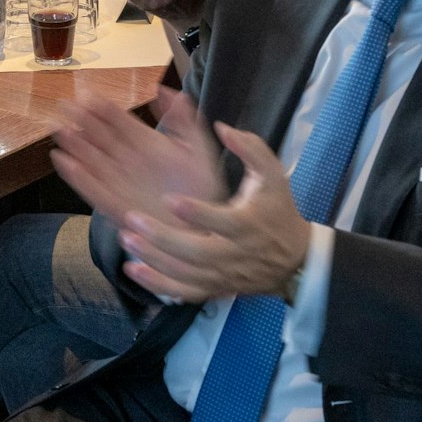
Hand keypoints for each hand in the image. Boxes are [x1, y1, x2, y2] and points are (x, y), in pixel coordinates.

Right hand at [50, 90, 225, 231]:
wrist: (204, 226)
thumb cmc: (202, 186)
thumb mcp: (198, 149)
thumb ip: (185, 121)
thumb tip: (171, 90)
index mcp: (145, 143)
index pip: (118, 120)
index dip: (103, 107)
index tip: (87, 93)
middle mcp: (127, 160)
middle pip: (99, 136)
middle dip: (81, 120)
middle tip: (65, 105)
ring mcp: (118, 182)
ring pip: (90, 159)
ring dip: (73, 145)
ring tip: (58, 130)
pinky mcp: (113, 205)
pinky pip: (90, 188)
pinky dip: (76, 176)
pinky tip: (62, 161)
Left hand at [112, 124, 311, 303]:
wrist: (294, 259)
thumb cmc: (277, 210)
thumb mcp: (272, 175)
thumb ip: (251, 148)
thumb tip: (224, 128)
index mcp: (247, 225)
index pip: (221, 221)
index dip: (196, 213)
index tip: (171, 199)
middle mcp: (234, 254)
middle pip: (197, 253)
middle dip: (163, 238)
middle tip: (134, 219)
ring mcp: (223, 275)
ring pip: (185, 274)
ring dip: (154, 259)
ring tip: (126, 239)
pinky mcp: (214, 288)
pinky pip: (183, 292)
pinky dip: (158, 285)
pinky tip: (133, 269)